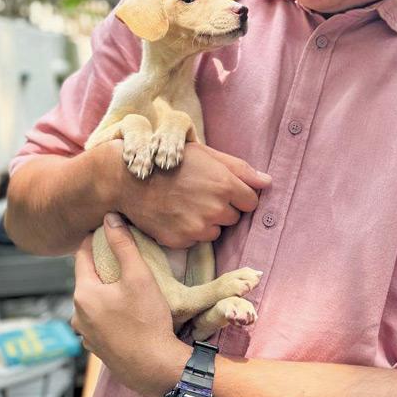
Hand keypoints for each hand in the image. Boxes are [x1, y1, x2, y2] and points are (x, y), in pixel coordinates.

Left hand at [72, 213, 189, 396]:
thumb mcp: (139, 276)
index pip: (82, 256)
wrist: (156, 369)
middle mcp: (78, 314)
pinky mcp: (97, 348)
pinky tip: (126, 313)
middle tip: (121, 258)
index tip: (106, 231)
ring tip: (126, 287)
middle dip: (101, 268)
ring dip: (105, 293)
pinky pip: (100, 322)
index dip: (94, 240)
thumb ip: (123, 245)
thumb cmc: (148, 322)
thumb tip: (110, 218)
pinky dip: (109, 314)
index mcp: (83, 294)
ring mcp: (86, 334)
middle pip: (87, 280)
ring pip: (93, 302)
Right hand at [97, 141, 270, 248]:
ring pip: (215, 231)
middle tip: (196, 194)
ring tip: (183, 205)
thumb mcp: (204, 155)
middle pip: (234, 217)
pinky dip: (188, 231)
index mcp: (225, 185)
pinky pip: (195, 240)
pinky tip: (173, 216)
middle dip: (221, 208)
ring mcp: (198, 228)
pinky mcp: (182, 241)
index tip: (220, 189)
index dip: (237, 195)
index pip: (251, 201)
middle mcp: (215, 209)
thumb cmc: (168, 162)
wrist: (128, 180)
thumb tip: (268, 182)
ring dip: (205, 222)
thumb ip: (239, 169)